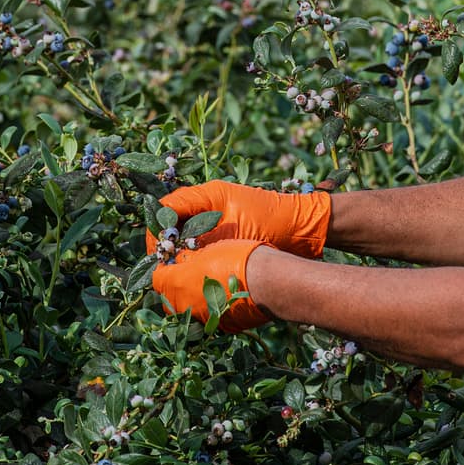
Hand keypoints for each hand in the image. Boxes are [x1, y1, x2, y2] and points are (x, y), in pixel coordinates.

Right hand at [146, 180, 330, 258]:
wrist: (306, 229)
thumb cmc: (272, 224)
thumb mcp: (233, 230)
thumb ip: (200, 238)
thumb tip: (170, 254)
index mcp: (208, 194)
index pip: (168, 207)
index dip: (158, 230)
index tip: (158, 254)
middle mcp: (209, 201)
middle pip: (173, 219)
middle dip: (166, 242)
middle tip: (164, 266)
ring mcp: (218, 215)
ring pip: (185, 231)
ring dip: (180, 250)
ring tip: (177, 271)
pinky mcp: (226, 230)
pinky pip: (200, 240)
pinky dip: (195, 253)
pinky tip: (195, 270)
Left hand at [152, 239, 270, 333]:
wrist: (268, 283)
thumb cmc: (237, 259)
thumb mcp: (208, 250)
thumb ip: (188, 259)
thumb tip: (178, 260)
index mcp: (176, 283)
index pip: (157, 277)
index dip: (164, 267)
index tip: (174, 260)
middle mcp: (184, 306)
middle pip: (169, 297)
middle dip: (175, 286)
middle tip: (191, 271)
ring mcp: (201, 319)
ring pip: (188, 309)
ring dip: (192, 298)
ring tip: (209, 284)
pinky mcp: (220, 327)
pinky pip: (208, 317)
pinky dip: (211, 308)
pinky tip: (224, 296)